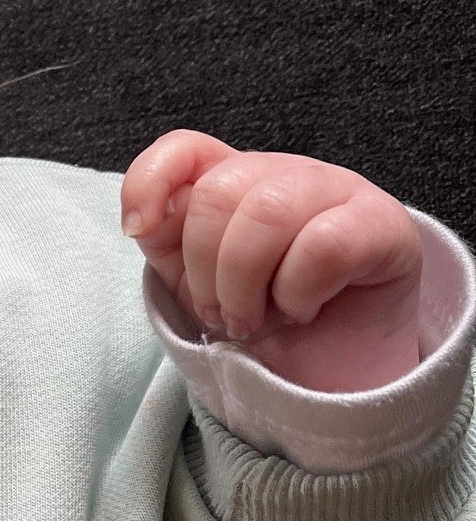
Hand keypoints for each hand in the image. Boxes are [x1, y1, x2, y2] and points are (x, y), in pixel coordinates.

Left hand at [120, 130, 422, 390]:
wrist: (326, 372)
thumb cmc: (261, 318)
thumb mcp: (195, 283)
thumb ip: (165, 239)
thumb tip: (143, 218)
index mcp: (233, 179)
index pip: (184, 149)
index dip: (149, 181)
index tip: (138, 231)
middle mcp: (283, 173)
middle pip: (219, 192)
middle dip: (206, 272)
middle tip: (223, 315)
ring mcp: (337, 189)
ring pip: (268, 213)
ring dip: (247, 288)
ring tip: (257, 322)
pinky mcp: (382, 223)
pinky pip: (324, 245)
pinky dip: (299, 293)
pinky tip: (303, 310)